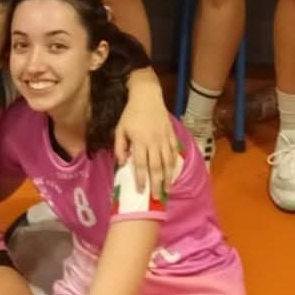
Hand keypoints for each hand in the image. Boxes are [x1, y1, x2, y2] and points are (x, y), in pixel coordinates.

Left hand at [115, 84, 176, 199]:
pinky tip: (173, 173)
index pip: (141, 164)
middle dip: (157, 184)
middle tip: (157, 198)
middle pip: (156, 166)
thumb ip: (120, 147)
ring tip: (167, 190)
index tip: (141, 191)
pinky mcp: (171, 134)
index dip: (141, 179)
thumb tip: (123, 164)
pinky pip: (174, 151)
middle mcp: (153, 141)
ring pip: (167, 161)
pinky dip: (174, 163)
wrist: (147, 96)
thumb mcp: (120, 129)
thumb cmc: (131, 114)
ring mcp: (164, 138)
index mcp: (140, 140)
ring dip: (168, 177)